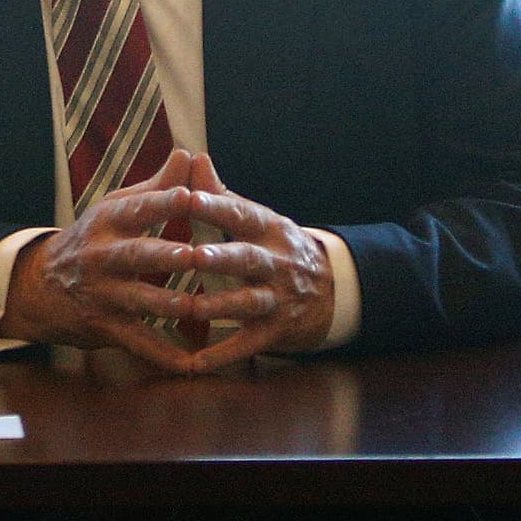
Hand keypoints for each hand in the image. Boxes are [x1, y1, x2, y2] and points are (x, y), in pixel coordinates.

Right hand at [0, 182, 222, 370]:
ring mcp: (103, 295)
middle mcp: (102, 257)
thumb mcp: (115, 207)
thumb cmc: (93, 239)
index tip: (190, 195)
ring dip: (167, 304)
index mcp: (108, 222)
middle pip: (135, 255)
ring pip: (138, 300)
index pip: (137, 208)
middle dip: (163, 256)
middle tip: (192, 254)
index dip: (163, 202)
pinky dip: (164, 355)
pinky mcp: (106, 328)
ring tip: (194, 306)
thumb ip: (157, 186)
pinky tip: (192, 363)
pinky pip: (139, 343)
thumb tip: (189, 154)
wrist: (40, 287)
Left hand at [154, 157, 336, 372]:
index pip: (241, 214)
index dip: (215, 206)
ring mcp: (277, 300)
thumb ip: (222, 194)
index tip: (187, 197)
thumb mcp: (260, 220)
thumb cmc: (278, 249)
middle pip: (248, 259)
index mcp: (270, 230)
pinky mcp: (274, 332)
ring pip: (248, 304)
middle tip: (194, 255)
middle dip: (222, 258)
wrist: (333, 291)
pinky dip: (222, 355)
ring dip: (220, 307)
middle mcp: (276, 263)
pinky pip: (247, 345)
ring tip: (191, 308)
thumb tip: (194, 157)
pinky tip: (194, 364)